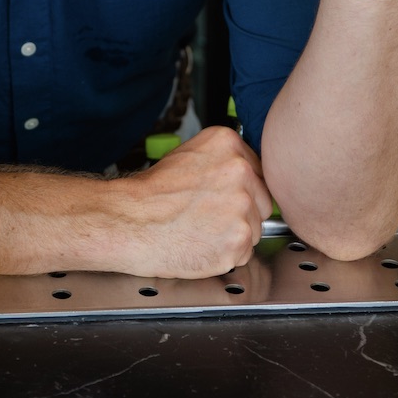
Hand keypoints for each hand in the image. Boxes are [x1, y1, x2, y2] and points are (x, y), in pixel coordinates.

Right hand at [111, 126, 274, 279]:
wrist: (134, 221)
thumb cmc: (155, 194)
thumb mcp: (189, 154)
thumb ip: (224, 160)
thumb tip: (249, 173)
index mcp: (229, 144)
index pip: (260, 172)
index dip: (243, 189)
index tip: (225, 196)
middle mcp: (241, 171)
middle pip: (264, 200)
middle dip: (244, 212)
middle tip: (212, 215)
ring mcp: (242, 206)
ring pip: (255, 228)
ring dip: (235, 233)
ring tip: (204, 228)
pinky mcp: (239, 239)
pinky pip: (245, 252)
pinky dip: (228, 254)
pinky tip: (204, 243)